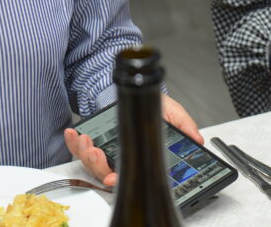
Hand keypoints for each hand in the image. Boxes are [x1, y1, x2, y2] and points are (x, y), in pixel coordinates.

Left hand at [64, 94, 201, 186]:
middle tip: (96, 153)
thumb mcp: (173, 114)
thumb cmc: (153, 106)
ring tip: (86, 140)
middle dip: (98, 165)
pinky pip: (78, 147)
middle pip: (105, 173)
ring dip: (85, 153)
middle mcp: (121, 157)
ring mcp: (105, 150)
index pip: (130, 174)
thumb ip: (184, 126)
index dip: (120, 180)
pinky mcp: (92, 140)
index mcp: (140, 156)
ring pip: (90, 163)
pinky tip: (73, 134)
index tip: (113, 180)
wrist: (135, 91)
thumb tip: (197, 139)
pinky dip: (73, 142)